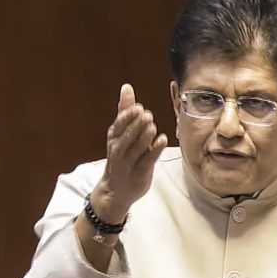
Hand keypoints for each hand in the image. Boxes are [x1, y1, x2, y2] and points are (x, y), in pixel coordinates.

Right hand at [91, 84, 167, 222]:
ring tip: (152, 126)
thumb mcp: (119, 133)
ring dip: (146, 135)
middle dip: (138, 124)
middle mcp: (119, 149)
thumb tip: (127, 87)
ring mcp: (129, 162)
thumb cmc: (120, 157)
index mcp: (114, 137)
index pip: (119, 124)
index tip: (138, 108)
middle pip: (128, 134)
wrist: (115, 191)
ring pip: (137, 146)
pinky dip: (155, 149)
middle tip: (147, 116)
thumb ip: (124, 111)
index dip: (128, 115)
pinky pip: (148, 160)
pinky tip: (162, 139)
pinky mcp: (140, 173)